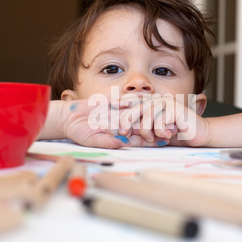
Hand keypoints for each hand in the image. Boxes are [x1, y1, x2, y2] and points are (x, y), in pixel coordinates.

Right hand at [56, 99, 171, 147]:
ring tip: (166, 111)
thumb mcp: (93, 140)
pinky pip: (129, 99)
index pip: (141, 139)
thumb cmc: (80, 133)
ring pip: (140, 112)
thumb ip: (108, 142)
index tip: (166, 139)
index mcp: (121, 136)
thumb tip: (123, 144)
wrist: (69, 117)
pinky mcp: (114, 101)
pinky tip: (151, 97)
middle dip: (158, 127)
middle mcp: (123, 124)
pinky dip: (139, 98)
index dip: (153, 139)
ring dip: (152, 112)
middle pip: (145, 125)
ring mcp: (120, 112)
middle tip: (172, 126)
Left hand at [117, 95, 209, 146]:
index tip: (106, 110)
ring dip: (149, 132)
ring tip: (158, 137)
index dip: (118, 105)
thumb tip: (122, 140)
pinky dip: (161, 131)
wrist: (197, 134)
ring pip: (145, 118)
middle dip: (126, 124)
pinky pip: (158, 121)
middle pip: (134, 110)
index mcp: (150, 105)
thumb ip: (139, 137)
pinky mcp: (173, 107)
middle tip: (124, 134)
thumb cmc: (176, 135)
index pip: (131, 103)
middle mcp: (156, 101)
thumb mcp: (154, 137)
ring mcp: (165, 102)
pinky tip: (170, 133)